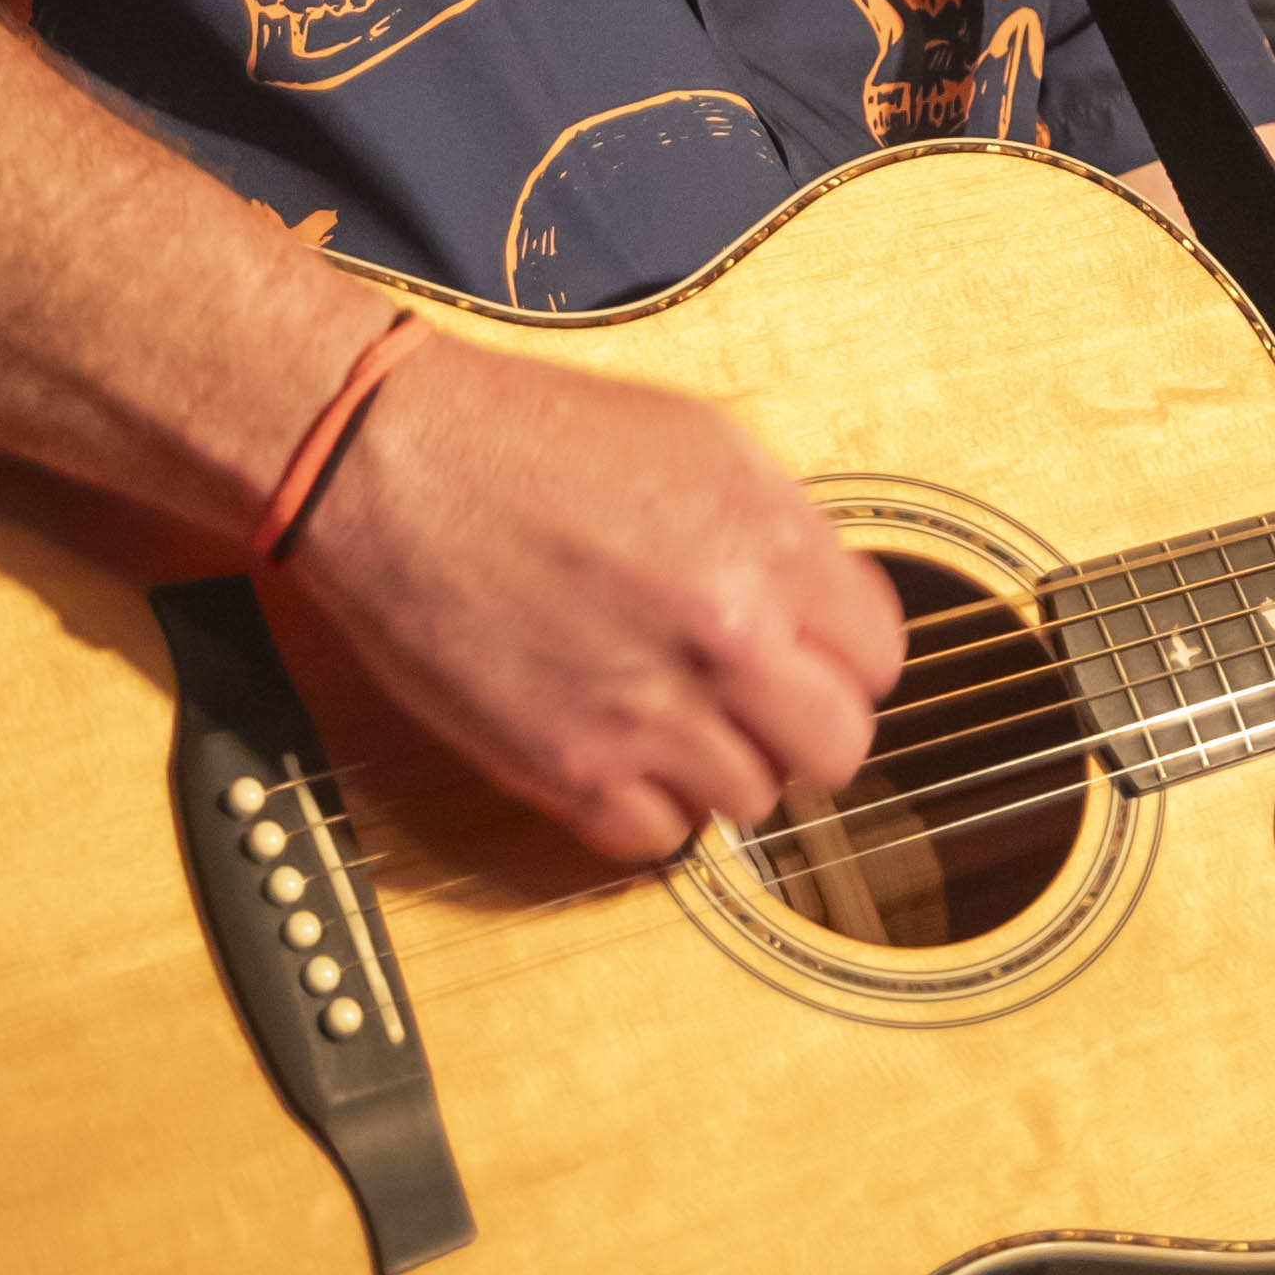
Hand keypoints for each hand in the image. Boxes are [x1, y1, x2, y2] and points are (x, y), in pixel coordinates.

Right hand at [287, 334, 906, 866]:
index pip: (879, 656)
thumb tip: (830, 606)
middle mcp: (723, 633)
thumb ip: (782, 532)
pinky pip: (658, 840)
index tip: (812, 651)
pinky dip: (648, 808)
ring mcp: (646, 709)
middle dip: (806, 726)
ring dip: (722, 765)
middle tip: (760, 701)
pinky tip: (623, 751)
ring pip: (752, 801)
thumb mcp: (697, 442)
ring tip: (674, 712)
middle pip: (838, 749)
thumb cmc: (533, 435)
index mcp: (766, 542)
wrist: (394, 462)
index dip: (845, 654)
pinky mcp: (566, 765)